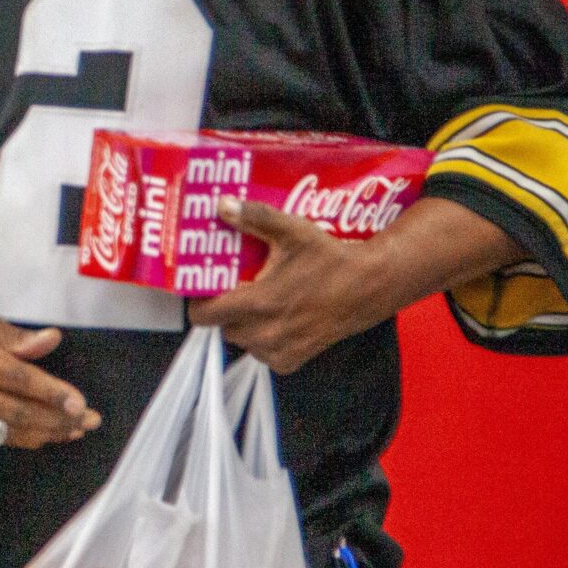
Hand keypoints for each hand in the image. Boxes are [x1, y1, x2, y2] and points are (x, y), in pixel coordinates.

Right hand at [0, 296, 95, 448]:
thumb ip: (13, 336)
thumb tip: (51, 341)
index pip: (19, 380)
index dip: (53, 394)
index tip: (80, 403)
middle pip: (17, 412)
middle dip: (58, 419)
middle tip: (88, 421)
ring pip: (5, 429)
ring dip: (43, 433)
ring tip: (72, 431)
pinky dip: (17, 437)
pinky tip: (39, 435)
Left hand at [184, 196, 397, 372]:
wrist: (368, 287)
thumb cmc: (329, 258)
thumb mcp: (292, 231)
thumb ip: (255, 217)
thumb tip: (222, 205)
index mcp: (258, 303)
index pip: (203, 316)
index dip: (199, 301)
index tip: (205, 287)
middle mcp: (264, 333)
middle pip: (222, 327)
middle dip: (225, 310)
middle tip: (238, 289)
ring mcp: (278, 351)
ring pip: (242, 341)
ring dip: (245, 325)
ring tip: (261, 303)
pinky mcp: (292, 362)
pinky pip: (263, 354)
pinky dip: (265, 341)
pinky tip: (279, 320)